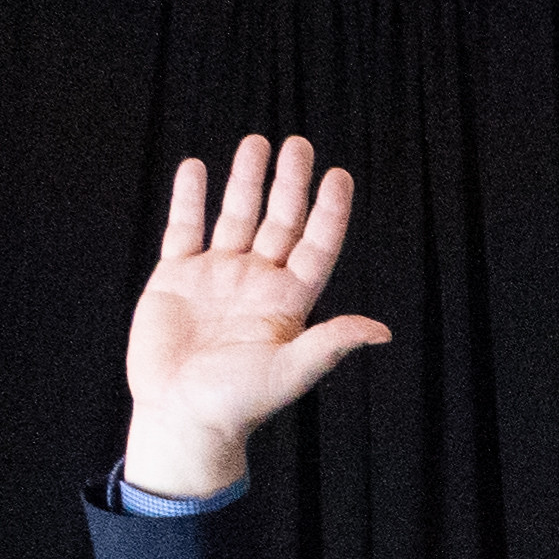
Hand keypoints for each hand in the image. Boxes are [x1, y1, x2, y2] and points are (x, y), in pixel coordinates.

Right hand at [119, 136, 392, 502]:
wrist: (180, 416)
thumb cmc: (237, 404)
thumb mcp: (290, 372)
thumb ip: (330, 343)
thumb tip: (381, 330)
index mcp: (288, 303)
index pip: (316, 246)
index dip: (329, 212)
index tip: (339, 176)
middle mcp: (256, 283)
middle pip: (279, 221)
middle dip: (290, 183)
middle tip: (300, 144)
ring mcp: (217, 276)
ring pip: (235, 216)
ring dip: (245, 180)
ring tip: (257, 142)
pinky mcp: (176, 277)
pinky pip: (184, 228)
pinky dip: (189, 198)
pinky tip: (196, 169)